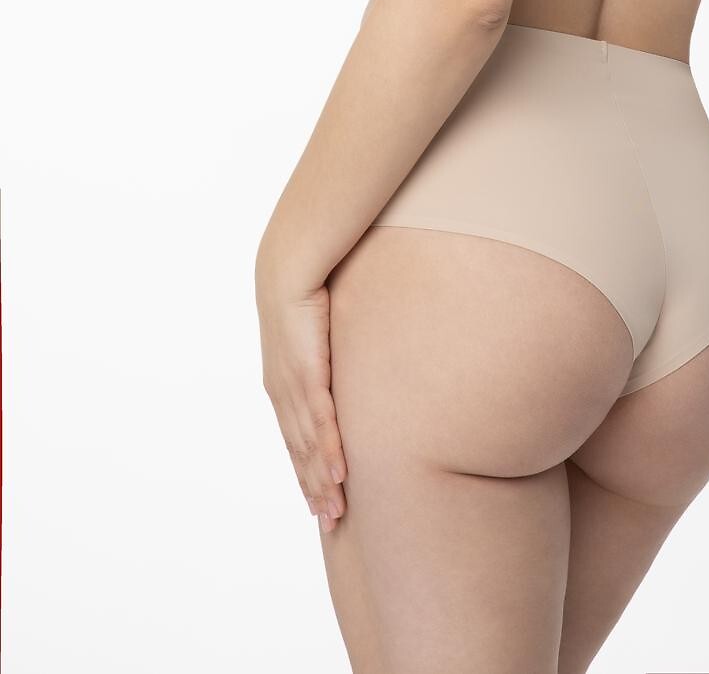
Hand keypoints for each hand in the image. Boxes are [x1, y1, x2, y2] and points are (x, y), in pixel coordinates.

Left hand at [256, 270, 347, 533]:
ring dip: (322, 482)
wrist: (289, 265)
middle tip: (330, 524)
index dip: (306, 471)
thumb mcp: (319, 330)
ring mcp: (293, 387)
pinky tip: (338, 476)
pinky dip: (328, 452)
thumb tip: (346, 357)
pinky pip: (320, 423)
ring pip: (309, 447)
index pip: (296, 438)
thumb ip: (329, 353)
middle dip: (313, 489)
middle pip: (299, 452)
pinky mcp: (307, 375)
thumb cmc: (308, 290)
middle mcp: (283, 392)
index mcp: (283, 384)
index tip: (318, 499)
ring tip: (335, 512)